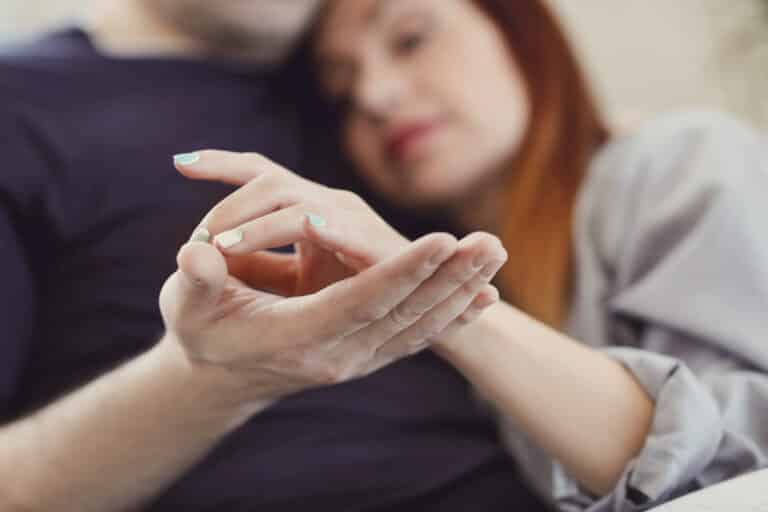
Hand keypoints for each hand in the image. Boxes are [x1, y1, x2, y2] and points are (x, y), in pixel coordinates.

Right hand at [176, 150, 506, 326]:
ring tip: (495, 256)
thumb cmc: (203, 328)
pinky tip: (482, 295)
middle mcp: (333, 354)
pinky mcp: (366, 353)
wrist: (222, 372)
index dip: (399, 272)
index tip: (442, 240)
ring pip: (417, 326)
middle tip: (490, 243)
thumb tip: (197, 255)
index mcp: (294, 338)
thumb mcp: (186, 303)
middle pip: (402, 314)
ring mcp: (355, 358)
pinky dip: (451, 316)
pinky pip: (415, 336)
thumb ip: (196, 279)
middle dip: (448, 278)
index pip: (357, 302)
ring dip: (460, 292)